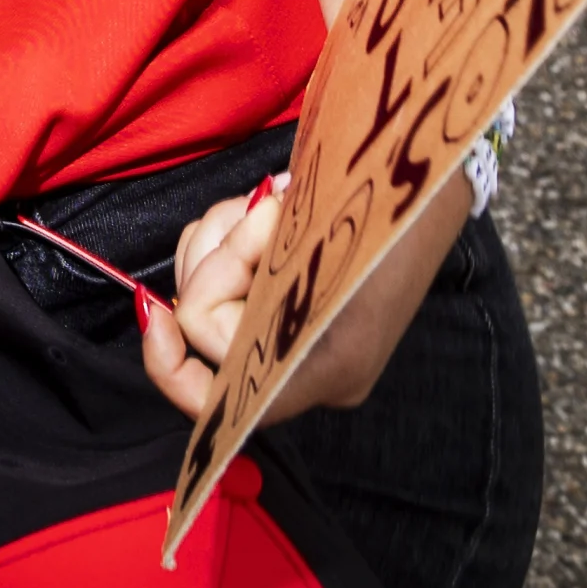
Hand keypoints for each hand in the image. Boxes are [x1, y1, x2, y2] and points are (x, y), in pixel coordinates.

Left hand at [140, 168, 466, 423]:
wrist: (432, 187)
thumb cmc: (388, 222)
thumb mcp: (321, 246)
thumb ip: (256, 262)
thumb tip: (195, 284)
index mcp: (317, 370)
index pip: (213, 400)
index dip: (168, 363)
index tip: (154, 307)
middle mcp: (302, 366)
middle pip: (204, 316)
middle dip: (219, 252)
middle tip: (268, 207)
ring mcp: (296, 333)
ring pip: (208, 286)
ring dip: (224, 233)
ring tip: (275, 201)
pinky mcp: (292, 302)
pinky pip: (230, 274)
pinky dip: (234, 234)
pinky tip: (273, 204)